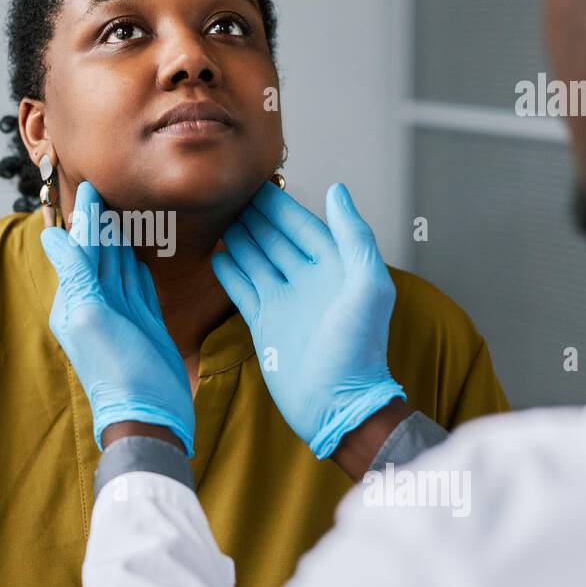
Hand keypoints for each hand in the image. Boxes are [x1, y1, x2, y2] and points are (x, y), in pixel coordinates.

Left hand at [40, 181, 195, 456]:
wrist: (150, 414)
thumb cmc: (118, 369)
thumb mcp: (91, 317)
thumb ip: (75, 274)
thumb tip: (51, 237)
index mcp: (75, 301)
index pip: (82, 248)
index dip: (87, 218)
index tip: (91, 186)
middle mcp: (95, 304)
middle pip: (99, 253)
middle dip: (100, 222)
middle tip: (104, 188)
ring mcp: (121, 313)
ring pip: (118, 265)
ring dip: (118, 238)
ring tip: (119, 210)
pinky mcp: (145, 322)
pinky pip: (138, 284)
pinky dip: (136, 263)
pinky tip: (136, 250)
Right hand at [211, 181, 405, 458]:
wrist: (336, 405)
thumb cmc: (358, 348)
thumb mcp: (368, 286)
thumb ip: (354, 237)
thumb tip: (338, 191)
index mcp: (334, 268)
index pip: (303, 226)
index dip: (281, 205)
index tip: (257, 181)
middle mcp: (307, 281)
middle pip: (276, 239)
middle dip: (256, 216)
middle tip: (229, 193)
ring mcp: (284, 302)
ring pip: (257, 260)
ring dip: (240, 238)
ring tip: (219, 217)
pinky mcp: (265, 324)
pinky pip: (243, 289)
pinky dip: (230, 271)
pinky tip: (217, 255)